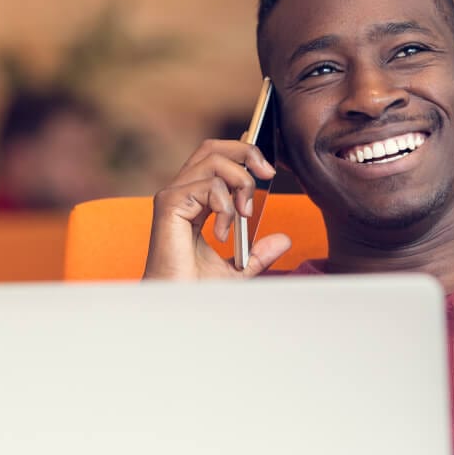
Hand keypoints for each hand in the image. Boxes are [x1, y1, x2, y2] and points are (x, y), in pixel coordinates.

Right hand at [143, 140, 292, 279]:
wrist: (178, 307)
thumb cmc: (197, 289)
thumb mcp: (239, 269)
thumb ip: (259, 253)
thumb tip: (284, 239)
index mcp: (192, 201)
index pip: (215, 158)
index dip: (241, 151)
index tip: (267, 167)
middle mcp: (180, 193)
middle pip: (213, 147)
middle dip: (246, 152)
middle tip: (268, 174)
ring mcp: (173, 197)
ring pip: (214, 160)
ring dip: (241, 183)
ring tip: (244, 215)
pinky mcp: (169, 205)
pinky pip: (208, 186)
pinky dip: (225, 207)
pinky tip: (223, 233)